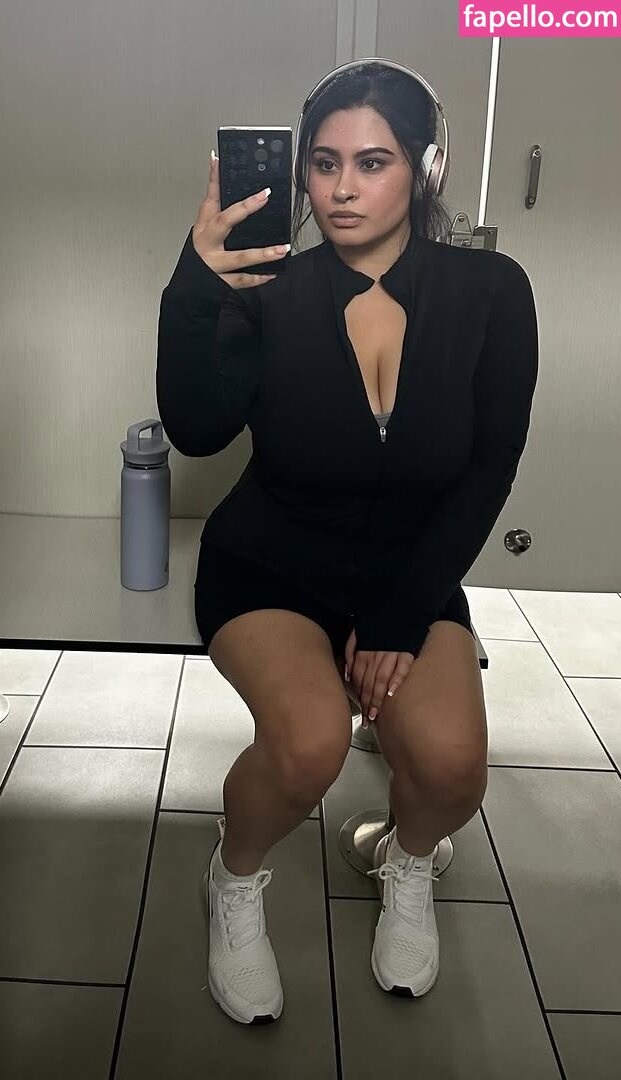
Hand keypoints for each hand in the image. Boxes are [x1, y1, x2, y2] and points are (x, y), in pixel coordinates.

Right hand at [191, 153, 288, 289]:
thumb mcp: (203, 223)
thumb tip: (216, 163)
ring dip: (262, 255)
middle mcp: (208, 244)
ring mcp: (215, 264)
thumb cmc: (199, 251)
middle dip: (245, 209)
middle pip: (225, 222)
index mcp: (203, 227)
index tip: (236, 173)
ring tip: (282, 249)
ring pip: (239, 258)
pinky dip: (258, 278)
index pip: (212, 200)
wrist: (189, 285)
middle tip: (264, 197)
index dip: (219, 182)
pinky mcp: (222, 282)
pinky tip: (273, 273)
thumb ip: (213, 196)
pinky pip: (243, 280)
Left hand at [343, 627, 414, 724]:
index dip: (359, 697)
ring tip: (375, 714)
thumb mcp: (356, 635)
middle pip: (369, 683)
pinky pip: (402, 666)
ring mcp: (391, 653)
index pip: (360, 679)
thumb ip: (350, 654)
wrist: (395, 606)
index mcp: (364, 652)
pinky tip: (392, 692)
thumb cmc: (375, 624)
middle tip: (367, 720)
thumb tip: (348, 676)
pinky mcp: (407, 651)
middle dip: (367, 703)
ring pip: (383, 678)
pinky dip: (397, 679)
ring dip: (378, 698)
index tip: (360, 711)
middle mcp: (375, 655)